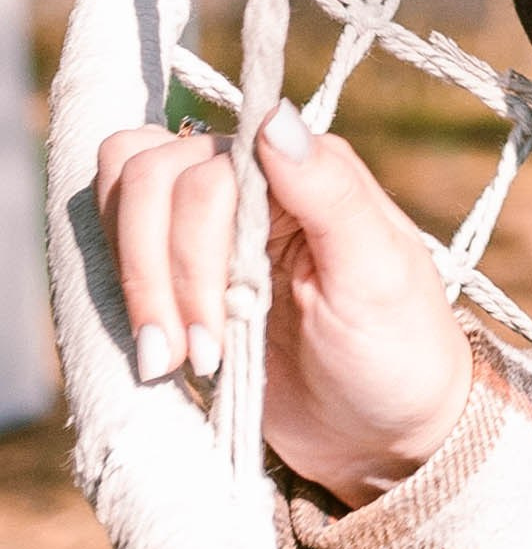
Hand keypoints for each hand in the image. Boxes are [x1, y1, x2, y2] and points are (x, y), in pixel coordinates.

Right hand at [94, 108, 472, 506]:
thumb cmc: (397, 351)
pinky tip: (156, 347)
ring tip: (171, 358)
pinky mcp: (180, 272)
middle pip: (148, 181)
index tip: (216, 330)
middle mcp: (248, 184)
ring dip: (134, 283)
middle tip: (191, 356)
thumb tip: (273, 115)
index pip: (204, 171)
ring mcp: (207, 228)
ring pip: (122, 201)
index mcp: (300, 170)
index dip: (191, 248)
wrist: (380, 433)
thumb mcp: (378, 276)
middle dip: (156, 274)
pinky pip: (117, 245)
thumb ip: (329, 191)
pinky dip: (120, 288)